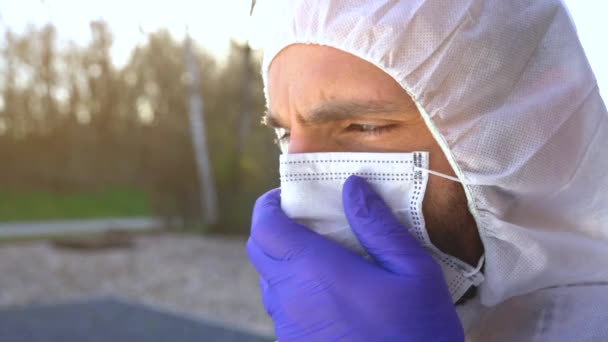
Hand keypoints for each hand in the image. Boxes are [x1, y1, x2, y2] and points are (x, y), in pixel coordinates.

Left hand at [246, 176, 463, 341]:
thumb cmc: (416, 334)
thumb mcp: (413, 272)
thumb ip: (378, 224)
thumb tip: (352, 184)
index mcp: (313, 271)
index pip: (264, 225)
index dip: (269, 203)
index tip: (290, 194)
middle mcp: (289, 298)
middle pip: (259, 250)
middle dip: (274, 228)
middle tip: (307, 222)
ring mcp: (288, 328)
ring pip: (269, 281)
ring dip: (284, 261)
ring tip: (322, 258)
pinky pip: (282, 310)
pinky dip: (293, 291)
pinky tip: (329, 296)